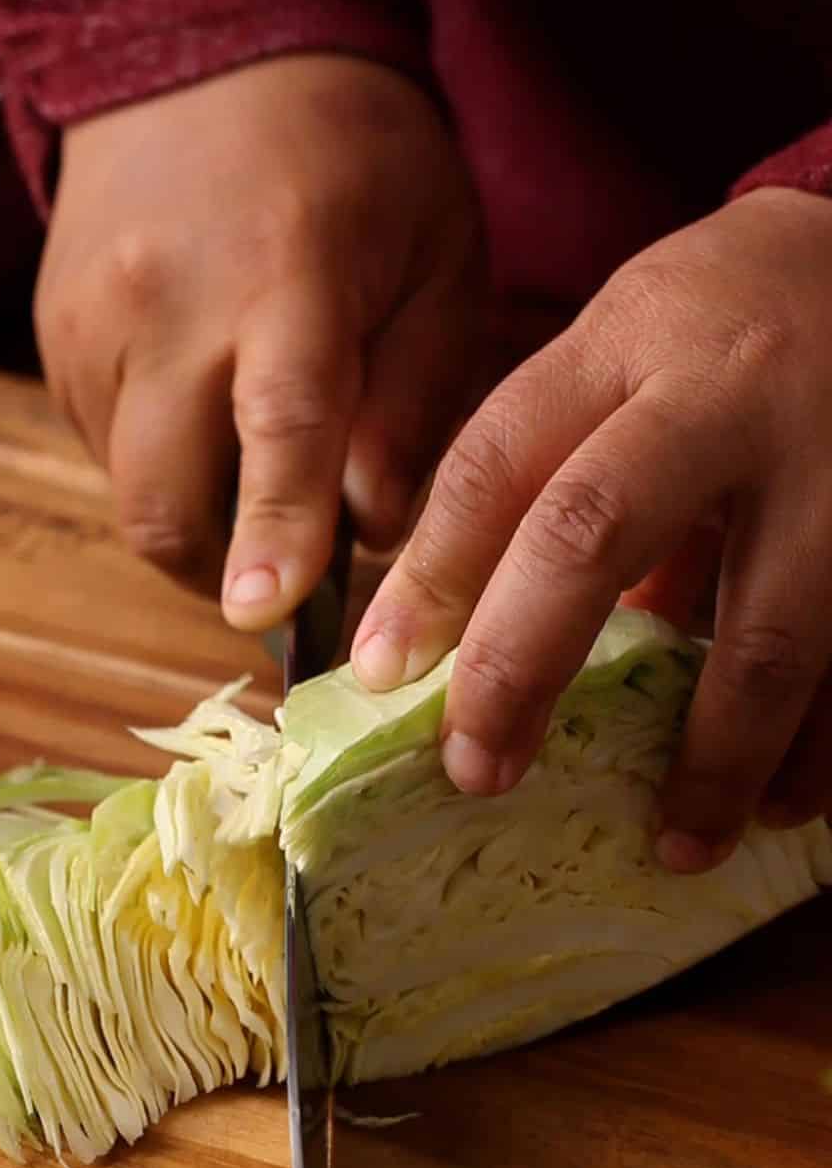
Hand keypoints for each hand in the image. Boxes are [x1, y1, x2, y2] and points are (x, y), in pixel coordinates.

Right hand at [34, 54, 483, 621]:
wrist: (208, 54)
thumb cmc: (354, 162)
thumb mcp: (438, 258)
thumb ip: (417, 401)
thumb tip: (372, 531)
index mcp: (287, 273)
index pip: (278, 428)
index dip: (274, 533)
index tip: (266, 617)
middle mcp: (166, 301)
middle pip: (165, 498)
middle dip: (223, 569)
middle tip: (286, 571)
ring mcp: (91, 323)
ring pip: (128, 489)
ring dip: (195, 517)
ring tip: (252, 462)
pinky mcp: (52, 338)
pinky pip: (102, 449)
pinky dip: (160, 464)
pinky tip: (203, 404)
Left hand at [352, 187, 831, 870]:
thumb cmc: (726, 323)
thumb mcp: (626, 352)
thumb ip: (557, 475)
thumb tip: (478, 640)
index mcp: (626, 349)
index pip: (498, 463)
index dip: (431, 575)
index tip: (381, 672)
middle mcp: (724, 400)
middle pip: (594, 534)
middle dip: (524, 665)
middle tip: (480, 773)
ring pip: (767, 632)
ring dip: (714, 755)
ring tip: (677, 843)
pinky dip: (821, 745)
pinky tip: (787, 803)